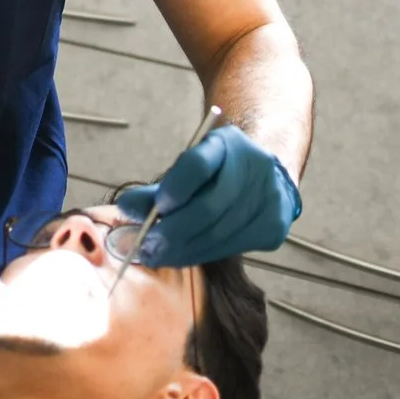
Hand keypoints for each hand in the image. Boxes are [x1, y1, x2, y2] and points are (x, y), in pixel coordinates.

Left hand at [114, 125, 300, 267]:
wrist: (264, 176)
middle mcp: (255, 167)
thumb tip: (125, 209)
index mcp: (228, 143)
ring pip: (218, 234)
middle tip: (145, 247)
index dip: (175, 188)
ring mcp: (270, 198)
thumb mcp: (187, 170)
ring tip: (156, 255)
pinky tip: (183, 255)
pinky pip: (231, 248)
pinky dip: (202, 254)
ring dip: (183, 250)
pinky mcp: (274, 227)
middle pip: (209, 207)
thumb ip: (155, 191)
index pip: (199, 164)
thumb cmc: (216, 174)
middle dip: (173, 232)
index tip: (154, 210)